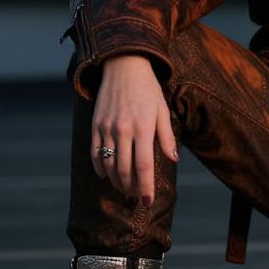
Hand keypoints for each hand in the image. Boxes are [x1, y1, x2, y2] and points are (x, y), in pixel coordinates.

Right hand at [91, 54, 178, 206]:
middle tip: (137, 196)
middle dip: (131, 188)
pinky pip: (94, 154)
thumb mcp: (162, 110)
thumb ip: (166, 136)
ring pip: (109, 165)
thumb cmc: (147, 90)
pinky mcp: (95, 126)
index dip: (145, 188)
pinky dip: (99, 169)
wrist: (123, 67)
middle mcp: (123, 131)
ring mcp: (107, 129)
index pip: (143, 167)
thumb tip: (174, 158)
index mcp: (143, 128)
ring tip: (124, 188)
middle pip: (124, 170)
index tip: (148, 201)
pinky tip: (106, 176)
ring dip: (116, 182)